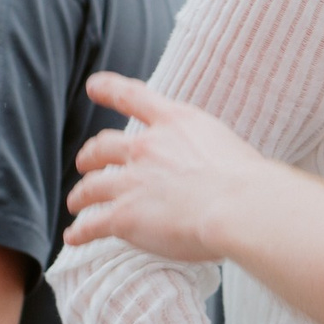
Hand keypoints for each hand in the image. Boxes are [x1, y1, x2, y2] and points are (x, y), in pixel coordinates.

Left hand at [65, 74, 273, 265]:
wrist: (239, 206)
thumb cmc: (248, 180)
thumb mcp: (226, 144)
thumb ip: (208, 149)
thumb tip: (215, 168)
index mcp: (175, 122)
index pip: (133, 96)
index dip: (109, 88)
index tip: (94, 86)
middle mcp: (147, 147)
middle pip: (104, 146)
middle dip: (91, 154)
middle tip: (85, 161)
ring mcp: (132, 181)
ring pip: (92, 187)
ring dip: (81, 195)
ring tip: (76, 202)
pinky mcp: (124, 216)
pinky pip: (93, 224)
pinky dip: (80, 231)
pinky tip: (75, 237)